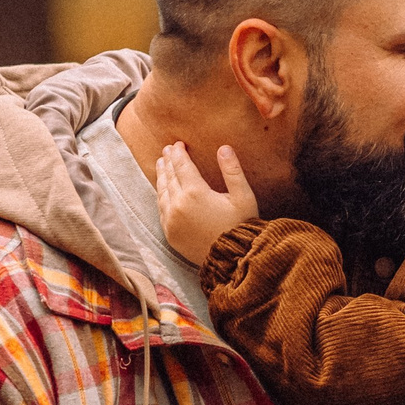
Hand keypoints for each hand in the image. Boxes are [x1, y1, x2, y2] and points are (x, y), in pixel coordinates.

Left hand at [152, 141, 257, 267]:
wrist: (231, 260)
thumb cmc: (240, 226)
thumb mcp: (243, 197)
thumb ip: (232, 171)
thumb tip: (224, 148)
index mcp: (195, 192)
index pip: (182, 165)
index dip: (178, 153)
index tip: (177, 144)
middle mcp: (178, 204)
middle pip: (169, 176)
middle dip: (168, 161)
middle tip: (166, 150)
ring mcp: (171, 220)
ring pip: (162, 192)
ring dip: (162, 177)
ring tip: (161, 165)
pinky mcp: (169, 233)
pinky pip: (161, 209)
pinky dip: (161, 196)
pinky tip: (163, 191)